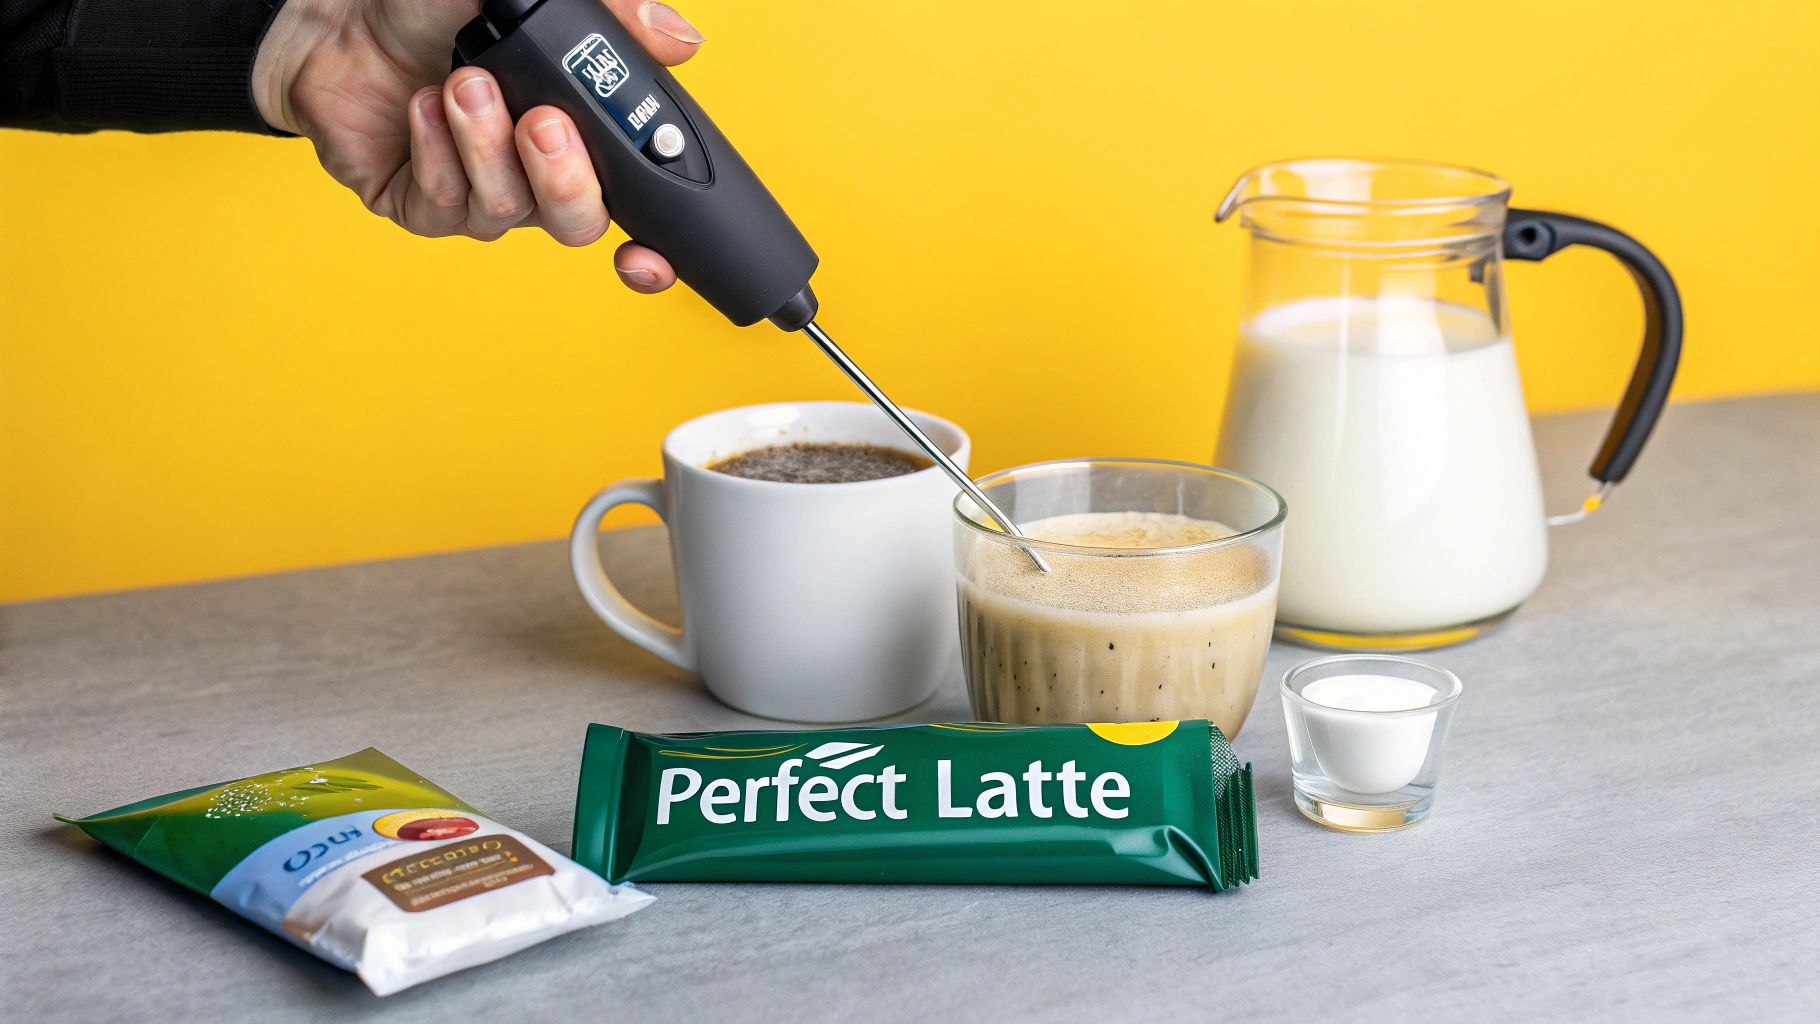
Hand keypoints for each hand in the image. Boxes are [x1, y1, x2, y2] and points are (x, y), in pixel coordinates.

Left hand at [252, 0, 703, 292]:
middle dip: (564, 177)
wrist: (340, 13)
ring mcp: (476, 197)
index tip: (645, 251)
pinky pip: (444, 206)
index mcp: (579, 138)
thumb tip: (682, 40)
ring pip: (507, 208)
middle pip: (578, 223)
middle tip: (540, 121)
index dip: (652, 250)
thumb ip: (610, 17)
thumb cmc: (435, 6)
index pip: (636, 211)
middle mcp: (534, 176)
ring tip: (463, 83)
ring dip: (485, 143)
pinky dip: (437, 151)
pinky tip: (423, 106)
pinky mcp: (420, 209)